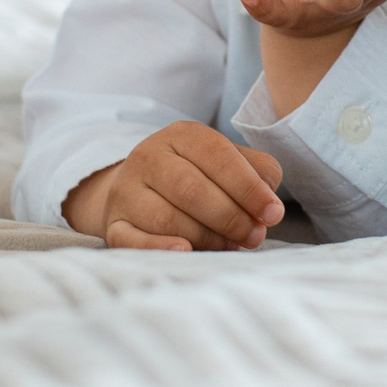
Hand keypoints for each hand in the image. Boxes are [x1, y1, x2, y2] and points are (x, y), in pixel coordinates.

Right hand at [64, 122, 285, 251]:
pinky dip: (159, 247)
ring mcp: (126, 191)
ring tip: (229, 246)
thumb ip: (258, 173)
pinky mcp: (114, 224)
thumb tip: (270, 204)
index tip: (272, 213)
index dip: (249, 187)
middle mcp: (148, 156)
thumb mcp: (229, 162)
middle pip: (192, 189)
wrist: (140, 190)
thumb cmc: (198, 177)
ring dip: (207, 237)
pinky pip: (132, 239)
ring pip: (167, 218)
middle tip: (254, 236)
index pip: (217, 156)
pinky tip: (185, 251)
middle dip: (231, 217)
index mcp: (181, 135)